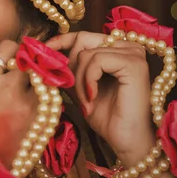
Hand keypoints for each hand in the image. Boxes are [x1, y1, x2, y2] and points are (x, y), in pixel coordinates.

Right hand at [0, 40, 37, 171]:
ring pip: (44, 74)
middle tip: (29, 69)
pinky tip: (40, 102)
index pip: (8, 46)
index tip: (13, 57)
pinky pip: (51, 95)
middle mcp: (6, 85)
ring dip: (42, 77)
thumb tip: (16, 60)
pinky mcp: (41, 116)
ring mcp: (26, 100)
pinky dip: (48, 95)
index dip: (13, 51)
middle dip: (30, 61)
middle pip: (28, 57)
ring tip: (36, 85)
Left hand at [46, 31, 155, 165]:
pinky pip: (96, 60)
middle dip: (71, 68)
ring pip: (87, 53)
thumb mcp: (81, 89)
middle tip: (72, 93)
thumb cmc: (108, 118)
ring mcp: (133, 53)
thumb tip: (44, 57)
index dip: (62, 41)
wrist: (126, 141)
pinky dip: (88, 81)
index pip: (84, 36)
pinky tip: (92, 98)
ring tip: (86, 103)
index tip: (42, 50)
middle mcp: (128, 46)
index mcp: (118, 49)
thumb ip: (68, 71)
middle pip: (83, 40)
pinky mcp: (133, 63)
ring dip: (79, 82)